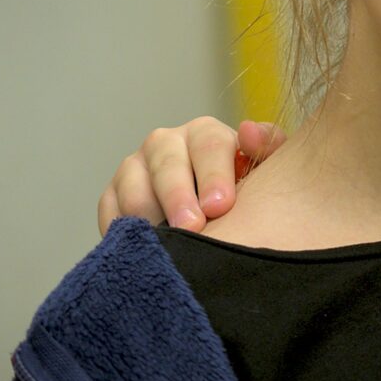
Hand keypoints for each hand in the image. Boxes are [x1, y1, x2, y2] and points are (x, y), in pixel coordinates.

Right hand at [96, 116, 282, 233]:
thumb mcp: (262, 168)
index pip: (209, 145)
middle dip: (179, 199)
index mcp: (205, 133)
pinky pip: (112, 213)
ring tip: (167, 242)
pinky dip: (125, 232)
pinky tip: (142, 248)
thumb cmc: (241, 188)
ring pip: (134, 189)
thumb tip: (249, 132)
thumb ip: (268, 148)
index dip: (214, 175)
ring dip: (150, 217)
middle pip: (167, 166)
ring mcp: (134, 168)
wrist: (211, 212)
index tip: (220, 206)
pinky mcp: (111, 195)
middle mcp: (165, 143)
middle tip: (192, 228)